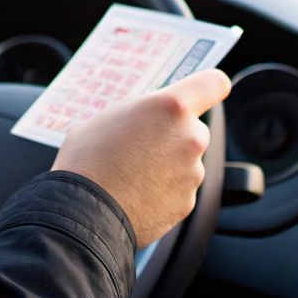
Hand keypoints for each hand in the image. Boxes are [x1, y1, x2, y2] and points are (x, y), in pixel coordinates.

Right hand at [50, 69, 230, 245]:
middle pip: (194, 128)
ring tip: (132, 174)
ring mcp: (192, 173)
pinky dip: (163, 190)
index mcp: (171, 107)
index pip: (214, 84)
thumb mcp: (107, 117)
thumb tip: (146, 116)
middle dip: (173, 135)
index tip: (204, 92)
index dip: (209, 86)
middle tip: (142, 144)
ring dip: (167, 164)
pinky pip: (179, 189)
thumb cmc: (89, 160)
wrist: (83, 213)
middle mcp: (190, 137)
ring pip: (186, 161)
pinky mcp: (187, 202)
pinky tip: (136, 193)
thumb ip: (139, 111)